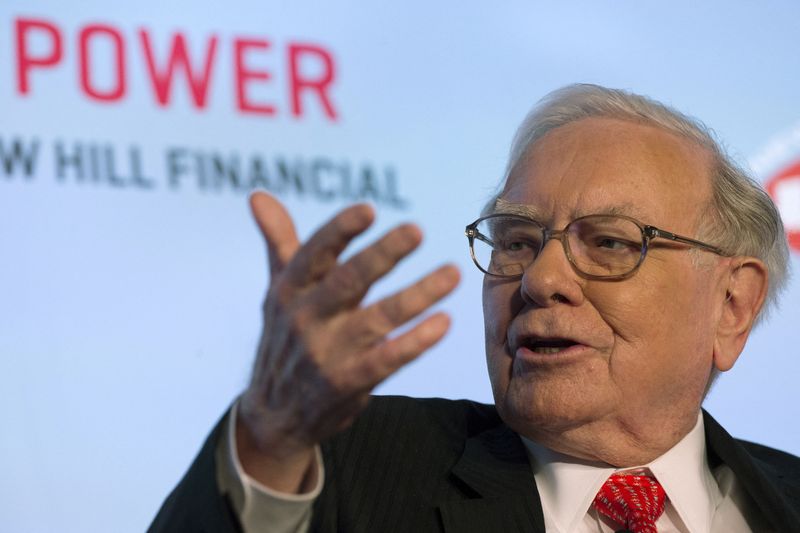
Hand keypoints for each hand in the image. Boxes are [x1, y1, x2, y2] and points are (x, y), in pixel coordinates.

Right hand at [236, 192, 459, 491]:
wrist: (274, 414)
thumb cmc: (285, 337)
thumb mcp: (278, 290)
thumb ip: (278, 241)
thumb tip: (258, 195)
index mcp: (290, 289)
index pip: (314, 253)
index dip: (340, 230)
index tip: (368, 209)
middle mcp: (306, 318)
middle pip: (348, 281)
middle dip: (382, 255)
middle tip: (416, 230)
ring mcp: (327, 352)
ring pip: (377, 319)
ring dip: (417, 296)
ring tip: (451, 273)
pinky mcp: (347, 383)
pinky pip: (387, 360)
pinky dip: (415, 342)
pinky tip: (443, 322)